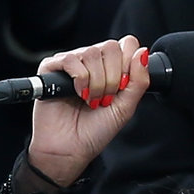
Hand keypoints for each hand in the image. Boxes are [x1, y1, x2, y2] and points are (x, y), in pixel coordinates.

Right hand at [26, 36, 150, 186]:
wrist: (71, 149)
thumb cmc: (96, 130)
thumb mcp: (126, 107)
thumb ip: (139, 81)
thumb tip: (142, 52)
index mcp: (110, 67)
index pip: (126, 44)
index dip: (128, 64)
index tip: (123, 87)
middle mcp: (91, 62)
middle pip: (111, 47)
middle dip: (113, 77)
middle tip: (106, 99)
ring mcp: (71, 64)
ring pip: (92, 53)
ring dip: (97, 82)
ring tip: (92, 101)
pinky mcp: (51, 68)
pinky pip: (71, 59)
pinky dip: (80, 79)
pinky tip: (79, 94)